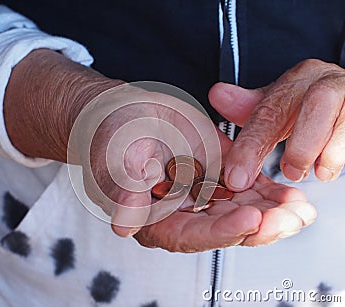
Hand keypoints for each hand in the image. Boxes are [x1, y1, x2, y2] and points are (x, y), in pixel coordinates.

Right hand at [4, 50, 314, 251]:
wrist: (127, 111)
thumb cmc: (115, 131)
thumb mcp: (118, 155)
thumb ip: (126, 191)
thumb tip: (122, 227)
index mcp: (154, 219)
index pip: (191, 234)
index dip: (221, 230)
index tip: (251, 220)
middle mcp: (182, 215)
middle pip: (224, 229)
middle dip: (260, 226)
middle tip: (290, 217)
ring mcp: (202, 197)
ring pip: (241, 212)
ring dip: (272, 212)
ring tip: (300, 208)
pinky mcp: (218, 177)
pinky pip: (247, 190)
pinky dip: (270, 192)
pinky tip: (292, 193)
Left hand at [209, 59, 344, 190]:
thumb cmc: (304, 106)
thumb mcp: (274, 107)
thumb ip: (246, 107)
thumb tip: (216, 94)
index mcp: (296, 80)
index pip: (268, 111)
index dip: (250, 147)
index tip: (237, 178)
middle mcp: (325, 80)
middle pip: (316, 103)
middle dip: (299, 145)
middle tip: (290, 173)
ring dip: (326, 150)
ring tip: (315, 173)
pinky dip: (342, 153)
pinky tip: (330, 168)